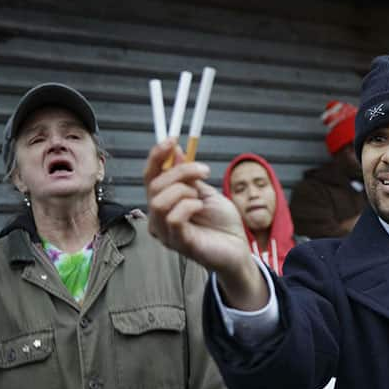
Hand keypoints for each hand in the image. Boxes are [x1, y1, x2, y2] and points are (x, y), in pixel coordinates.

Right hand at [144, 140, 267, 309]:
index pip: (149, 176)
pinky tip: (200, 208)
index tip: (172, 140)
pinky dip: (189, 206)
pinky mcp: (178, 244)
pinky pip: (173, 218)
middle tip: (204, 171)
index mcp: (164, 203)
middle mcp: (158, 218)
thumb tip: (176, 150)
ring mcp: (165, 232)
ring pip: (159, 201)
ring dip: (184, 191)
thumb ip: (189, 175)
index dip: (157, 156)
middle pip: (154, 185)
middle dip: (181, 172)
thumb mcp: (206, 191)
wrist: (239, 248)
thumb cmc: (222, 224)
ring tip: (200, 197)